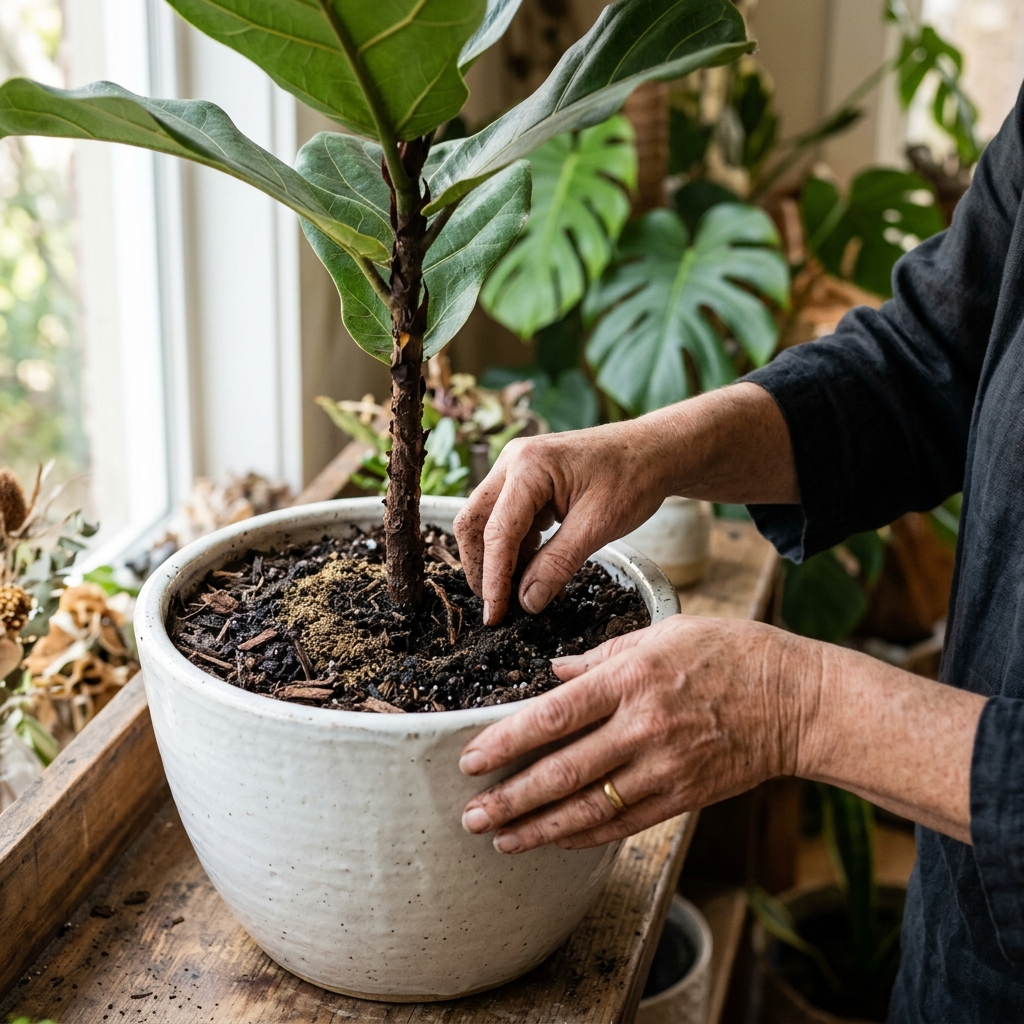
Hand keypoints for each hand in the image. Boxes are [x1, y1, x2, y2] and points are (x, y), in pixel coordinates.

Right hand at [453, 420, 669, 624]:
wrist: (657, 451)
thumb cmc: (634, 476)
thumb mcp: (597, 527)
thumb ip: (557, 565)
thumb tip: (527, 602)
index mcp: (529, 466)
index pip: (497, 532)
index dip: (493, 578)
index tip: (495, 615)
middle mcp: (513, 462)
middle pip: (474, 522)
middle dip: (482, 567)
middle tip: (498, 606)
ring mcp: (518, 469)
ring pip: (488, 522)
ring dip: (501, 560)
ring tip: (523, 595)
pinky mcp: (528, 482)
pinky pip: (510, 520)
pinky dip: (519, 550)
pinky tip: (538, 574)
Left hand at [458, 615, 817, 852]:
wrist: (798, 699)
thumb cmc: (731, 653)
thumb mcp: (664, 633)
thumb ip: (603, 655)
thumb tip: (554, 672)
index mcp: (632, 678)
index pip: (553, 716)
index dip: (505, 742)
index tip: (470, 760)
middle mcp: (643, 726)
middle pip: (562, 771)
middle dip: (510, 799)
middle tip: (471, 816)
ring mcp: (665, 767)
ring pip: (589, 807)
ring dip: (538, 828)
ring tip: (500, 840)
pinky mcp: (684, 796)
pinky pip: (625, 823)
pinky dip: (585, 835)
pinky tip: (555, 840)